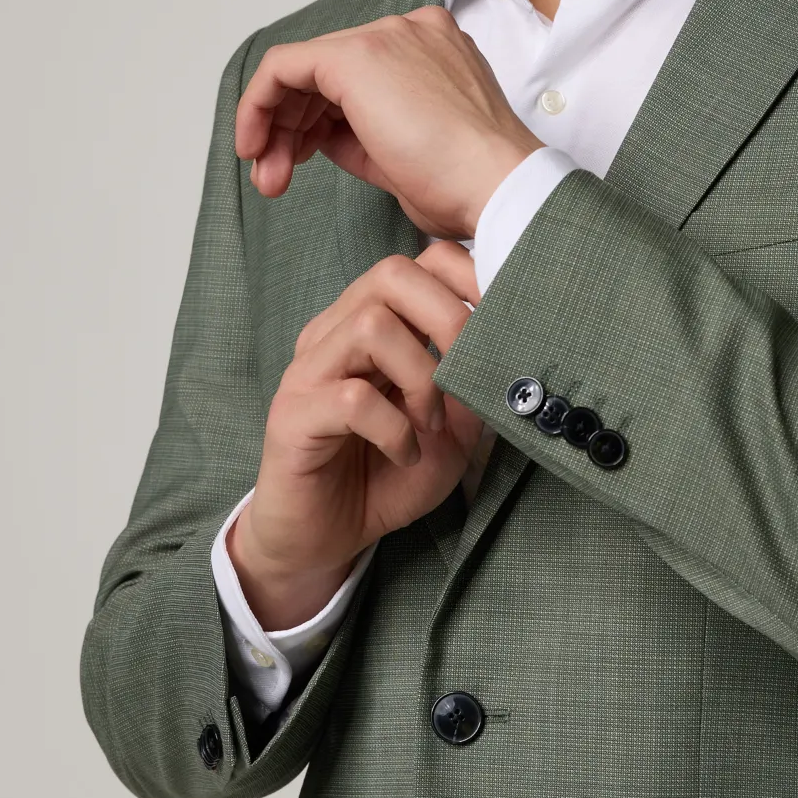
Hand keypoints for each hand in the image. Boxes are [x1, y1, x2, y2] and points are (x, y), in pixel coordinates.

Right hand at [228, 241, 483, 630]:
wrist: (327, 537)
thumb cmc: (388, 476)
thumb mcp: (453, 431)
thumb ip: (472, 386)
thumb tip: (504, 351)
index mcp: (372, 323)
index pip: (419, 260)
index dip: (467, 278)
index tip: (501, 323)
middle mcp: (336, 333)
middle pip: (391, 274)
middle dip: (448, 318)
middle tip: (467, 372)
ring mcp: (309, 370)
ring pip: (370, 326)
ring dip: (420, 376)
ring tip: (430, 423)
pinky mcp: (292, 414)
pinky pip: (351, 399)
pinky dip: (394, 429)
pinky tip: (406, 453)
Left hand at [235, 5, 544, 239]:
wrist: (496, 185)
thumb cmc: (468, 184)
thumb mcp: (407, 153)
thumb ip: (363, 131)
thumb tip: (319, 134)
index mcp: (434, 51)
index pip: (355, 78)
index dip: (314, 121)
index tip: (297, 161)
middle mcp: (410, 32)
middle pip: (325, 72)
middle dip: (288, 126)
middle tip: (275, 177)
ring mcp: (386, 38)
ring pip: (301, 70)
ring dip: (273, 125)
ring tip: (269, 177)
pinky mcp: (355, 56)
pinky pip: (284, 67)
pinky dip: (259, 104)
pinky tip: (254, 145)